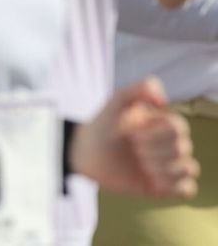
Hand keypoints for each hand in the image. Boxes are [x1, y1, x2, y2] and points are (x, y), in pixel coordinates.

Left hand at [72, 76, 198, 197]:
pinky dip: (173, 186)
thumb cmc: (103, 126)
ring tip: (141, 166)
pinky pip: (188, 188)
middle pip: (183, 148)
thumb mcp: (116, 101)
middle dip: (154, 151)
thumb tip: (165, 101)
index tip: (132, 135)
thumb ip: (140, 88)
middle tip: (133, 150)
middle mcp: (169, 143)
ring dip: (163, 169)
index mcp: (162, 123)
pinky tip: (152, 181)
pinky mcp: (165, 185)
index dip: (156, 135)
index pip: (179, 128)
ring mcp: (169, 165)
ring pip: (189, 168)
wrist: (87, 153)